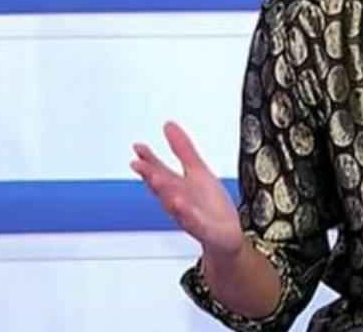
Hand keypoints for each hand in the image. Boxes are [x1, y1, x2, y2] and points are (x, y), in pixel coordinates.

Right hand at [131, 121, 242, 259]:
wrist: (224, 236)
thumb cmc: (209, 205)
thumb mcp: (198, 170)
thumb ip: (182, 149)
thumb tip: (168, 125)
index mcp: (177, 186)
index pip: (159, 171)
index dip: (149, 159)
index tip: (138, 147)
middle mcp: (179, 201)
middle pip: (163, 187)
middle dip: (151, 175)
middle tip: (139, 163)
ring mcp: (189, 216)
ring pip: (174, 205)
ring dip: (164, 193)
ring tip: (156, 180)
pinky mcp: (203, 229)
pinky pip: (193, 222)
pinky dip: (187, 214)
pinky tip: (181, 204)